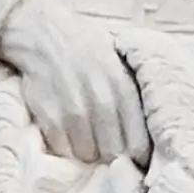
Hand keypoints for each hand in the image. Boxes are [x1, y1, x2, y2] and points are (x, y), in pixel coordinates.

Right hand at [0, 0, 147, 164]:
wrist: (43, 34)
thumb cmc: (88, 49)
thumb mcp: (122, 64)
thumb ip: (135, 97)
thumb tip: (149, 137)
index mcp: (124, 89)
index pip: (139, 144)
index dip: (138, 158)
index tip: (133, 158)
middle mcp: (101, 102)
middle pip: (114, 154)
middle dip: (112, 157)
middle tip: (106, 149)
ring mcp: (73, 112)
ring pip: (88, 156)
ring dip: (87, 153)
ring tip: (86, 140)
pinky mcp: (49, 117)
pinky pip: (63, 150)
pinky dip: (65, 148)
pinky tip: (67, 134)